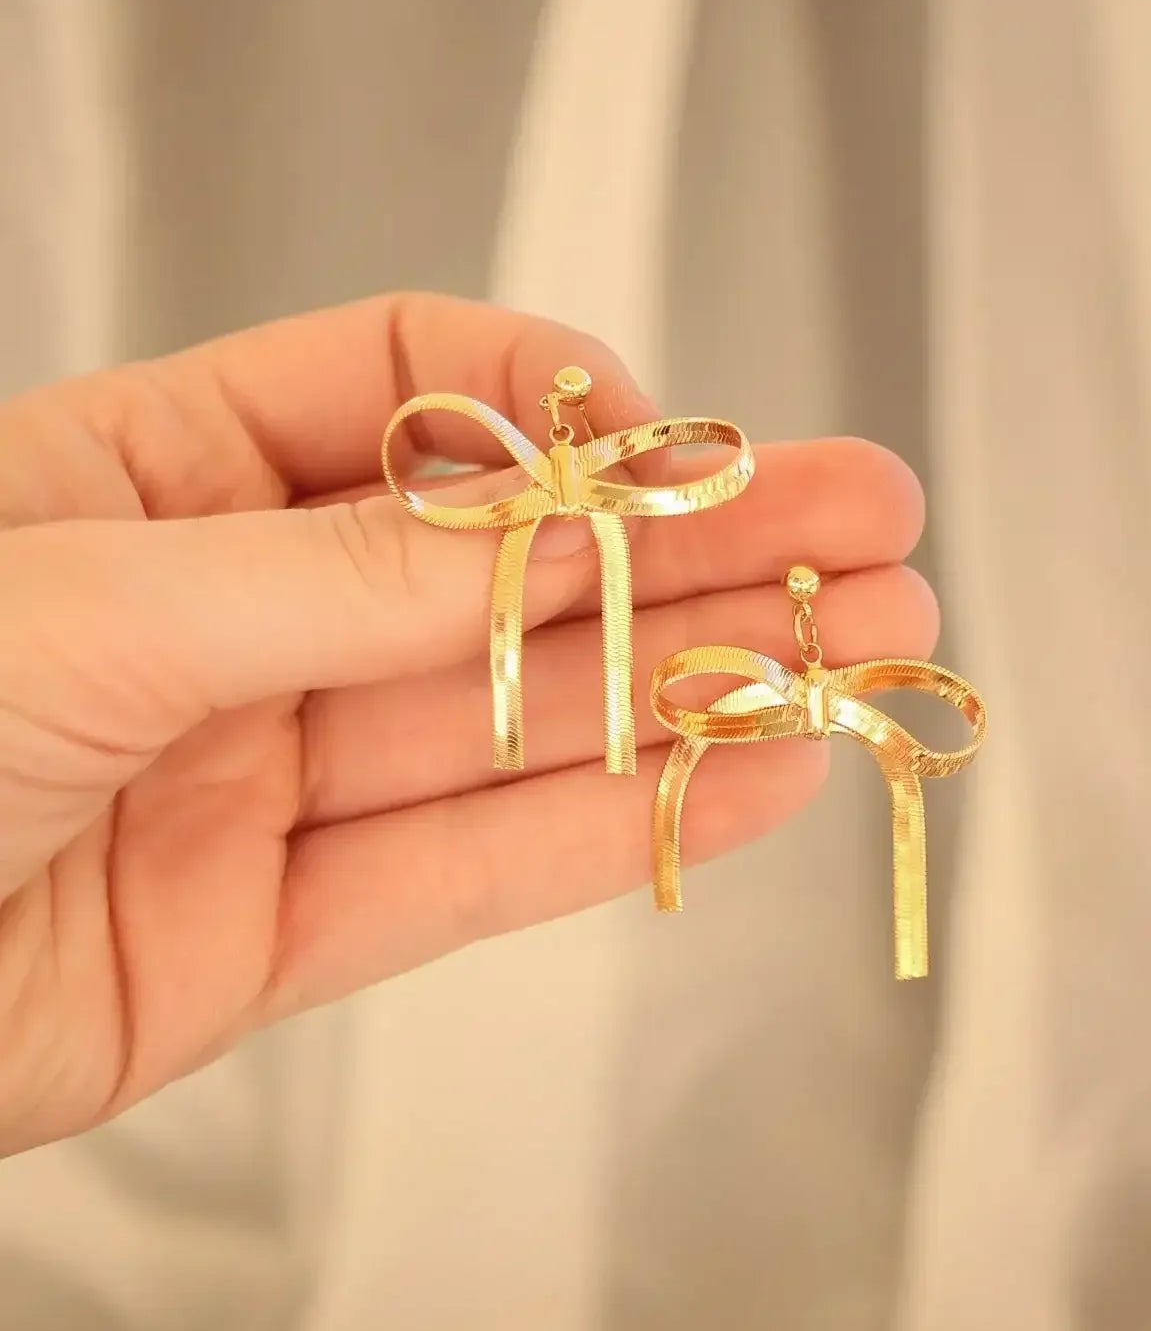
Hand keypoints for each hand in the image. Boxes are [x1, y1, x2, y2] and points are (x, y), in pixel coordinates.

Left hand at [0, 294, 933, 1153]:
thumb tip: (561, 521)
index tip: (680, 444)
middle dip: (692, 543)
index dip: (557, 408)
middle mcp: (227, 616)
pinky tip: (749, 776)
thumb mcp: (100, 604)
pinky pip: (469, 869)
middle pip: (502, 564)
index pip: (408, 392)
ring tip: (866, 646)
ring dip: (695, 684)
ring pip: (512, 721)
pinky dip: (612, 826)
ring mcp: (256, 779)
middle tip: (869, 525)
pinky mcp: (268, 939)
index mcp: (158, 475)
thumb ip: (345, 573)